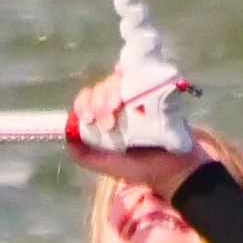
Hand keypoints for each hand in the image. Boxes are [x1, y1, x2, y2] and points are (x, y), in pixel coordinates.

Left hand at [66, 63, 194, 177]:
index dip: (83, 103)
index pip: (88, 100)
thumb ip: (85, 156)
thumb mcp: (108, 166)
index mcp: (105, 118)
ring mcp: (137, 97)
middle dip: (98, 101)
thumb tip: (67, 135)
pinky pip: (140, 75)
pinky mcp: (155, 92)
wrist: (175, 170)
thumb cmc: (143, 169)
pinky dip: (130, 72)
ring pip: (116, 81)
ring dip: (111, 92)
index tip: (89, 118)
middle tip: (108, 122)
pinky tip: (125, 76)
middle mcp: (119, 105)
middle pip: (100, 88)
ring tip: (118, 108)